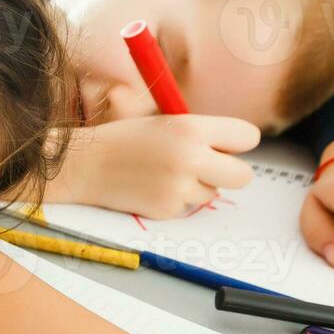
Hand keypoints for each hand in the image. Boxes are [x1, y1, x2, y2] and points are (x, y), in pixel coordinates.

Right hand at [48, 114, 260, 217]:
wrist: (85, 165)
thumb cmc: (126, 140)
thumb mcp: (166, 124)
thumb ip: (202, 136)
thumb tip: (236, 154)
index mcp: (192, 127)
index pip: (248, 138)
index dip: (236, 143)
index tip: (224, 146)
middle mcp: (190, 157)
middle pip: (244, 176)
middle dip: (230, 173)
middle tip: (210, 169)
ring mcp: (180, 187)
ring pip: (213, 194)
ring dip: (196, 187)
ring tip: (163, 175)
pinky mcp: (168, 209)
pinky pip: (188, 208)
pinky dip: (174, 200)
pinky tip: (151, 189)